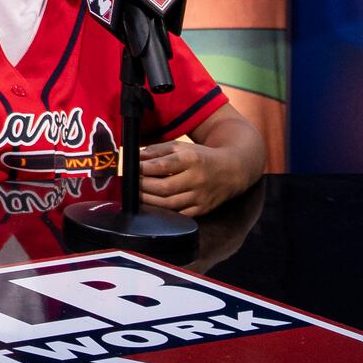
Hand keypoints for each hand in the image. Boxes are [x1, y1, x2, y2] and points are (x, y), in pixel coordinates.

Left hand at [135, 135, 252, 215]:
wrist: (232, 171)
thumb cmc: (201, 157)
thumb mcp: (182, 147)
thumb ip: (158, 150)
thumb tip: (137, 157)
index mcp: (192, 159)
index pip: (163, 165)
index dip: (144, 168)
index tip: (131, 168)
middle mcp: (197, 179)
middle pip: (164, 187)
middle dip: (143, 187)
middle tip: (130, 184)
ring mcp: (200, 197)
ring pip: (169, 204)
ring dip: (149, 201)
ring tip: (137, 196)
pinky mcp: (202, 209)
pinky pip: (179, 215)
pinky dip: (163, 212)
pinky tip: (152, 206)